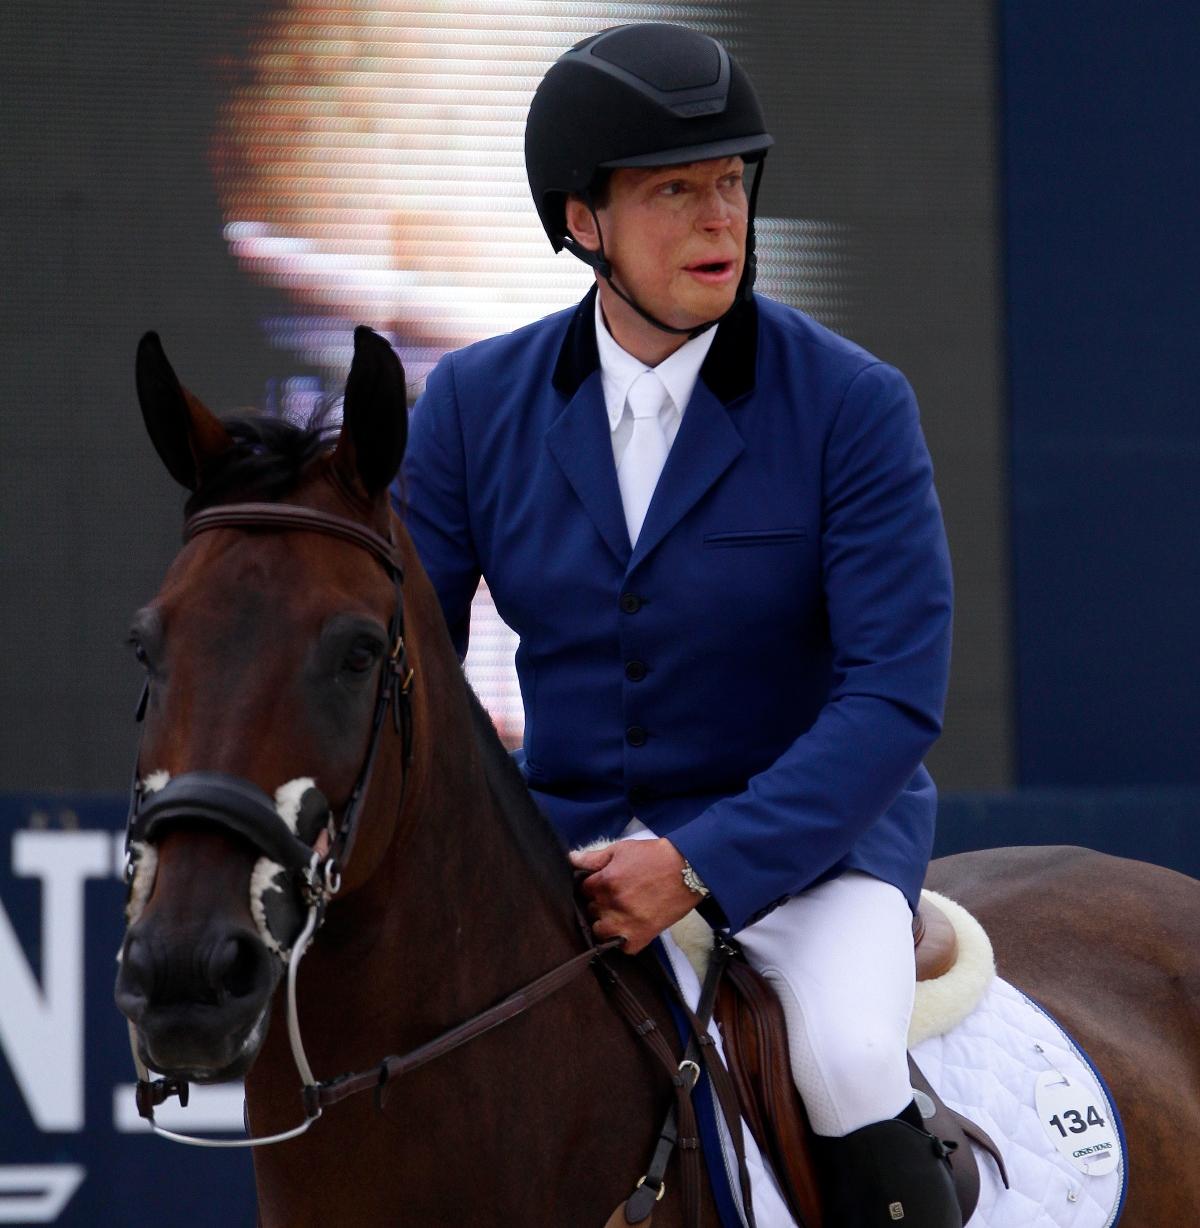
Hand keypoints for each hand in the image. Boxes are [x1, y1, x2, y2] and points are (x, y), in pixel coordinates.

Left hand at [569, 838, 701, 953]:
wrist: (687, 870)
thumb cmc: (655, 857)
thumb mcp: (622, 849)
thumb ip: (594, 857)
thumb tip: (571, 859)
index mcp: (606, 881)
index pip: (583, 889)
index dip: (591, 886)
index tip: (599, 885)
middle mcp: (613, 904)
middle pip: (591, 909)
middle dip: (598, 902)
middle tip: (613, 896)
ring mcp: (626, 923)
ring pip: (600, 930)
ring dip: (605, 922)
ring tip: (617, 914)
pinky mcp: (641, 937)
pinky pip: (622, 948)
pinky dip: (622, 940)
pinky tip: (628, 927)